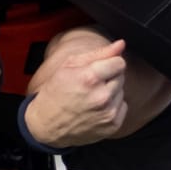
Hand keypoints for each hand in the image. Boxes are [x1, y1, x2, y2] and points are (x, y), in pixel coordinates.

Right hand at [21, 33, 128, 147]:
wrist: (47, 124)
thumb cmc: (56, 92)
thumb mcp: (69, 66)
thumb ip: (99, 53)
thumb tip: (121, 44)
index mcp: (90, 78)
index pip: (119, 62)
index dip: (109, 63)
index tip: (98, 68)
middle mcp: (102, 97)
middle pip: (121, 76)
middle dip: (109, 77)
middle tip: (90, 84)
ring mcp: (108, 113)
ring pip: (122, 91)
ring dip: (111, 92)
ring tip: (91, 96)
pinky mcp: (112, 125)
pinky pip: (122, 107)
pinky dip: (113, 106)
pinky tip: (97, 108)